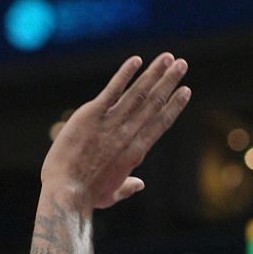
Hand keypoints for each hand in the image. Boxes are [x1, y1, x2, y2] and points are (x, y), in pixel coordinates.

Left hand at [41, 54, 190, 210]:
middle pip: (153, 102)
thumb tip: (139, 184)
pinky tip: (136, 60)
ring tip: (168, 57)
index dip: (174, 105)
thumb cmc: (87, 196)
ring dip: (154, 73)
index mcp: (136, 151)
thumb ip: (127, 187)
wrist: (67, 192)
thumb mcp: (112, 194)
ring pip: (137, 93)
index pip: (160, 123)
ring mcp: (111, 123)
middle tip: (182, 64)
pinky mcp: (91, 116)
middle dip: (169, 81)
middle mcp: (128, 134)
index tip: (185, 91)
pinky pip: (112, 91)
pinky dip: (125, 75)